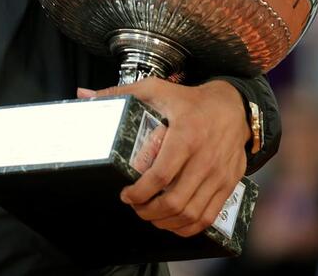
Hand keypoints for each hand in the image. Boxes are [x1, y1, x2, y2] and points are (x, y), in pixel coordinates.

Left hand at [77, 79, 249, 236]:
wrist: (234, 107)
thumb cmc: (190, 100)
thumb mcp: (155, 89)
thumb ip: (120, 93)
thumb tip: (84, 95)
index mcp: (185, 135)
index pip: (161, 175)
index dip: (140, 192)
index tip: (125, 194)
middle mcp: (205, 158)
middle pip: (175, 201)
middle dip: (148, 211)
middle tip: (135, 207)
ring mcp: (219, 175)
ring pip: (191, 214)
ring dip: (166, 222)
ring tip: (149, 215)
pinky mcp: (228, 185)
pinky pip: (208, 217)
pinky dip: (188, 227)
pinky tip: (172, 222)